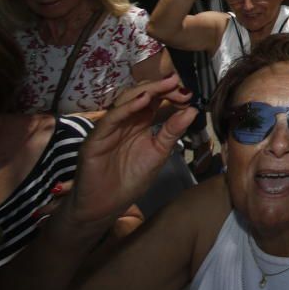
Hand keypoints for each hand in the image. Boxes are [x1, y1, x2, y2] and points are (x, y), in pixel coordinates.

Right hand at [56, 74, 195, 235]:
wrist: (106, 206)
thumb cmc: (131, 179)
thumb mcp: (159, 152)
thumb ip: (173, 131)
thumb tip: (193, 110)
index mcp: (141, 122)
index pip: (157, 100)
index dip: (172, 93)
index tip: (189, 91)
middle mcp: (125, 120)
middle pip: (142, 95)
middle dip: (162, 87)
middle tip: (179, 83)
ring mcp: (110, 127)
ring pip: (126, 100)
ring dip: (147, 91)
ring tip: (167, 85)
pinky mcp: (96, 138)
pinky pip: (111, 119)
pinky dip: (126, 108)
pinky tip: (143, 100)